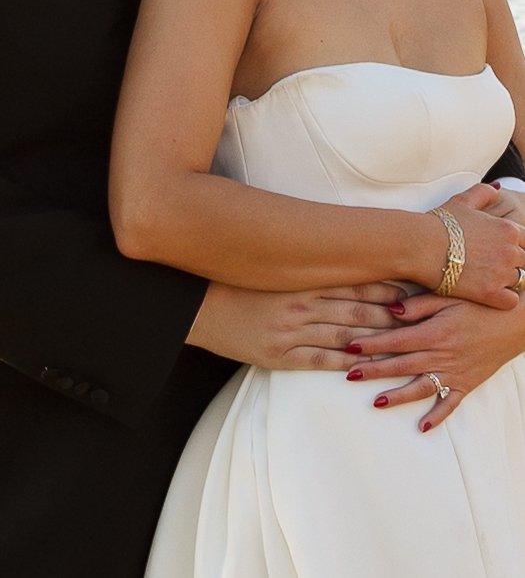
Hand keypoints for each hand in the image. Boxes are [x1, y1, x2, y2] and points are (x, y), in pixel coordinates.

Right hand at [186, 281, 404, 369]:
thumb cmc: (241, 284)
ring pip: (345, 337)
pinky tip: (365, 368)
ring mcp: (291, 331)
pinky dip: (344, 364)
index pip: (354, 283)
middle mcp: (301, 304)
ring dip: (376, 341)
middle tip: (421, 318)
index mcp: (303, 280)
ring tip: (405, 344)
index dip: (385, 288)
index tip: (411, 290)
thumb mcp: (276, 271)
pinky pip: (319, 361)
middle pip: (357, 311)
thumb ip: (308, 270)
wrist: (202, 306)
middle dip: (391, 315)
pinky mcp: (280, 356)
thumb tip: (342, 265)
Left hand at [346, 292, 524, 430]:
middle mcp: (442, 356)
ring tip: (376, 403)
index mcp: (435, 333)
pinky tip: (422, 427)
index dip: (372, 344)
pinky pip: (450, 404)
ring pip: (421, 388)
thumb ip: (419, 304)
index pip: (396, 341)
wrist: (516, 322)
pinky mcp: (467, 384)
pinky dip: (437, 417)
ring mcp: (455, 373)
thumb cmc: (479, 305)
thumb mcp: (449, 296)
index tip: (350, 346)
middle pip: (402, 365)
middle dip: (374, 370)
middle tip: (350, 375)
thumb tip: (391, 309)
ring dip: (398, 396)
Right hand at [427, 183, 524, 308]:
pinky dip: (503, 299)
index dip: (516, 246)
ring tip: (486, 278)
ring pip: (519, 280)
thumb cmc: (438, 224)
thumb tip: (497, 189)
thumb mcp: (462, 201)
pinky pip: (511, 301)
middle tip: (491, 265)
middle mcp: (510, 251)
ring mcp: (501, 273)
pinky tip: (489, 294)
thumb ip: (483, 193)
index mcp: (507, 229)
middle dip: (512, 263)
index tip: (501, 251)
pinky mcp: (490, 293)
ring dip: (506, 280)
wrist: (420, 246)